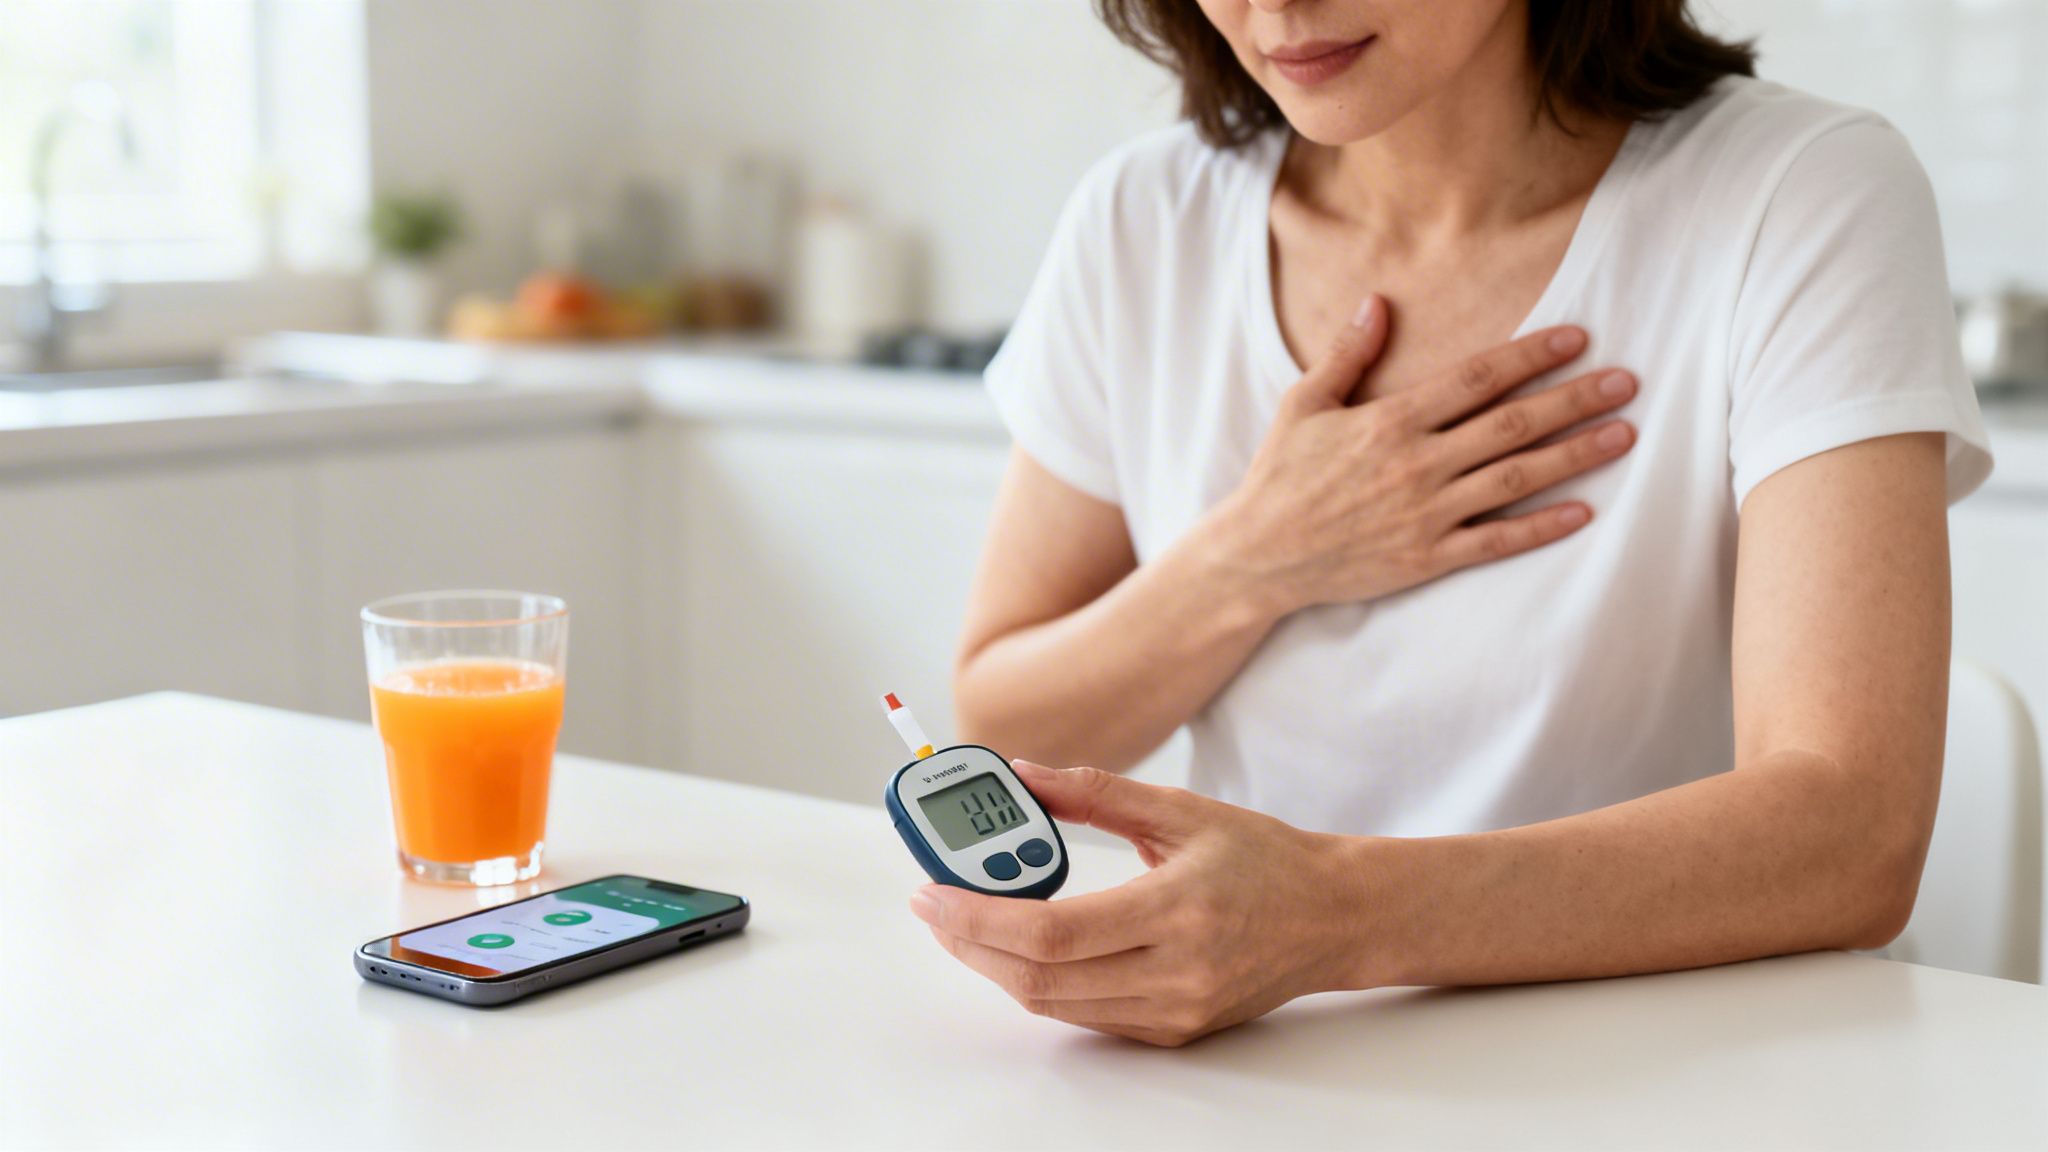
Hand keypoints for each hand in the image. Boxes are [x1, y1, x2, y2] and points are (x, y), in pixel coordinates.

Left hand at [910, 760, 1368, 1046]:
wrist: (1335, 918)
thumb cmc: (1264, 858)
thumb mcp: (1181, 810)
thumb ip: (1095, 792)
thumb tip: (1022, 773)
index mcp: (1175, 910)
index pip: (1050, 931)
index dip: (978, 916)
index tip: (933, 891)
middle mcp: (1174, 972)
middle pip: (1039, 977)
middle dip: (969, 942)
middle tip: (933, 906)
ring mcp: (1174, 1010)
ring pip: (1054, 1004)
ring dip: (996, 966)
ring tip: (964, 922)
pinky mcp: (1174, 1030)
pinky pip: (1085, 1016)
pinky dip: (1040, 983)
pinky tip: (1018, 948)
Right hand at [1204, 295, 1637, 615]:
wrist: (1258, 556)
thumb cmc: (1279, 478)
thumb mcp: (1304, 406)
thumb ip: (1348, 355)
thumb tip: (1377, 303)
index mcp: (1390, 421)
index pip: (1476, 378)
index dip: (1531, 354)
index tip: (1577, 337)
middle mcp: (1417, 464)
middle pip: (1512, 424)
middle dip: (1574, 399)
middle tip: (1627, 382)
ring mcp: (1426, 513)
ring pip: (1517, 479)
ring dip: (1575, 455)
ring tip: (1623, 434)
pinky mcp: (1427, 557)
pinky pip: (1496, 541)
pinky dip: (1542, 528)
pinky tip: (1584, 511)